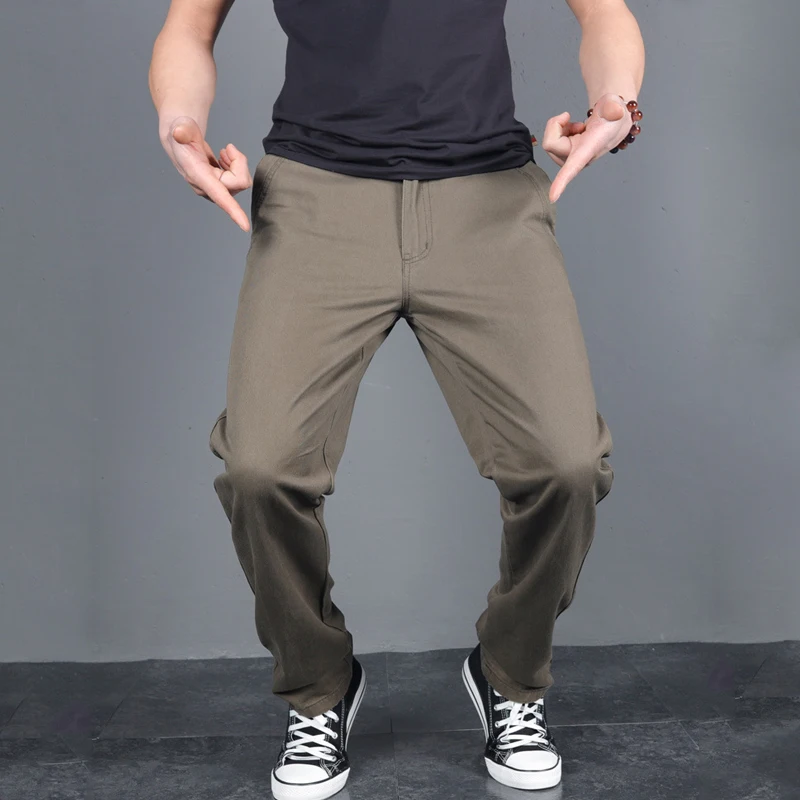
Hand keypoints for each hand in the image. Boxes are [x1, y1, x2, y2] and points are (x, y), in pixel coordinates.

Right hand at [161, 116, 251, 231]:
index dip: (232, 210)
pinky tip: (224, 159)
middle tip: (228, 148)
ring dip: (237, 164)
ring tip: (223, 152)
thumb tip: (180, 132)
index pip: (218, 195)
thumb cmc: (180, 133)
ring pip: (241, 181)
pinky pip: (240, 180)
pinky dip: (236, 166)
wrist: (179, 138)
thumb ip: (181, 130)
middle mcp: (206, 187)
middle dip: (239, 163)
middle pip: (239, 182)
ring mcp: (213, 189)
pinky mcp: (220, 187)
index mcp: (197, 175)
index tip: (245, 225)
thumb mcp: (180, 127)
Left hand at [540, 93, 632, 202]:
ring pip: (549, 143)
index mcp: (589, 150)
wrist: (614, 118)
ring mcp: (571, 159)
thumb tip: (615, 110)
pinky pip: (550, 141)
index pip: (573, 167)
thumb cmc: (614, 115)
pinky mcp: (566, 155)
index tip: (552, 197)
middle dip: (554, 126)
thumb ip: (614, 107)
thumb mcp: (616, 106)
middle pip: (551, 145)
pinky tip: (572, 128)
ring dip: (558, 128)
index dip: (562, 182)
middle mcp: (579, 159)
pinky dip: (558, 129)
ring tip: (576, 124)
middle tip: (568, 116)